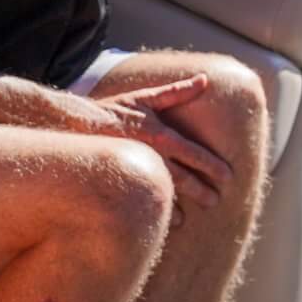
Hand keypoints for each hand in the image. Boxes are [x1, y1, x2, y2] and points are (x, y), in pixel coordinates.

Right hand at [46, 75, 232, 208]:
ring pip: (161, 192)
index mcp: (161, 136)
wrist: (72, 125)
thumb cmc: (112, 110)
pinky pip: (138, 198)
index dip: (212, 165)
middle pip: (183, 177)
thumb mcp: (146, 97)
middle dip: (201, 191)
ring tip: (188, 221)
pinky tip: (154, 221)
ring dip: (176, 208)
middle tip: (216, 202)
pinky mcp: (119, 180)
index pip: (194, 154)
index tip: (229, 177)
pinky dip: (147, 210)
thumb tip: (205, 79)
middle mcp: (151, 155)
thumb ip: (177, 92)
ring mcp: (135, 170)